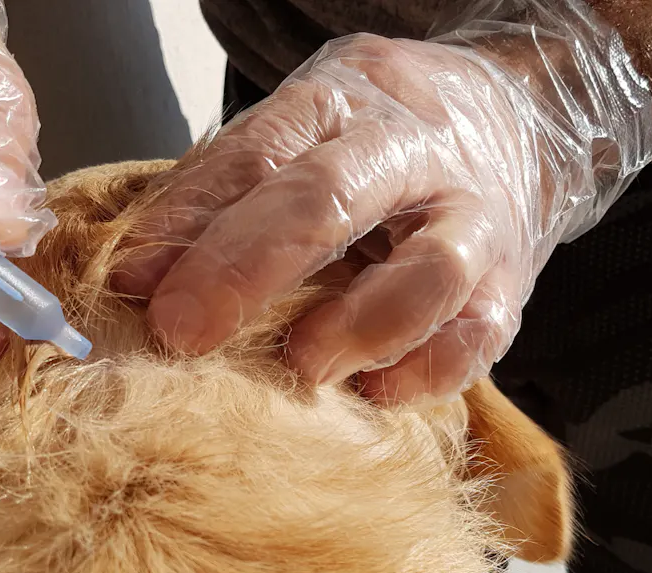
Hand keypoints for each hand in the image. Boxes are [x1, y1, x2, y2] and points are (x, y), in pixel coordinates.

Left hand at [117, 8, 651, 406]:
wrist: (517, 124)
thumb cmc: (385, 142)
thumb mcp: (303, 134)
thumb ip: (221, 194)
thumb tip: (135, 273)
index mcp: (349, 102)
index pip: (262, 152)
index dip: (196, 221)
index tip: (134, 281)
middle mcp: (415, 154)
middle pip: (332, 199)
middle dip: (249, 269)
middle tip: (185, 333)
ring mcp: (474, 221)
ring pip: (428, 274)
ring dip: (355, 328)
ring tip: (301, 366)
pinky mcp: (510, 286)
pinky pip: (477, 339)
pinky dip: (424, 374)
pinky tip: (374, 391)